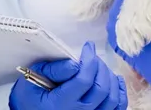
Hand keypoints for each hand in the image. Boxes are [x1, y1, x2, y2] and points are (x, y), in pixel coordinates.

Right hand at [9, 41, 127, 109]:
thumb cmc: (30, 95)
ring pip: (112, 99)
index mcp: (60, 104)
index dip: (89, 59)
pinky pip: (116, 109)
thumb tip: (75, 62)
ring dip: (110, 77)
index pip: (83, 80)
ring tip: (99, 66)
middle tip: (92, 55)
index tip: (88, 47)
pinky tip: (115, 79)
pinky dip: (120, 93)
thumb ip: (54, 69)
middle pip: (101, 88)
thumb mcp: (34, 77)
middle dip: (99, 66)